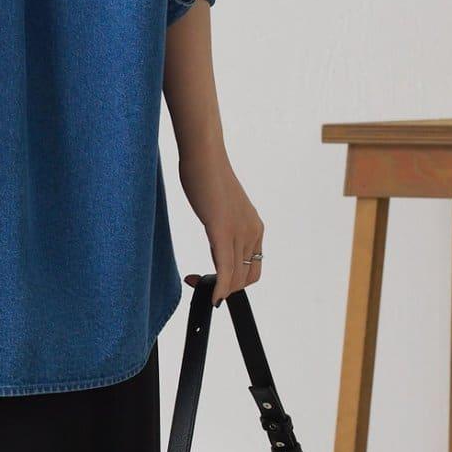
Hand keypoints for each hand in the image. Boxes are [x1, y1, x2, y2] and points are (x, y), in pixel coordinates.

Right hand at [178, 147, 263, 304]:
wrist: (204, 156)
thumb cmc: (208, 177)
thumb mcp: (223, 208)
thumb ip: (225, 227)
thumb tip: (218, 241)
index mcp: (255, 228)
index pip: (251, 269)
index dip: (234, 283)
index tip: (211, 280)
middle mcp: (253, 232)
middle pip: (245, 277)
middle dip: (224, 289)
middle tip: (198, 282)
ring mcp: (239, 232)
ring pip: (235, 276)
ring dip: (218, 289)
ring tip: (196, 282)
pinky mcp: (223, 230)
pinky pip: (225, 267)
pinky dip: (219, 286)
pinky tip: (211, 295)